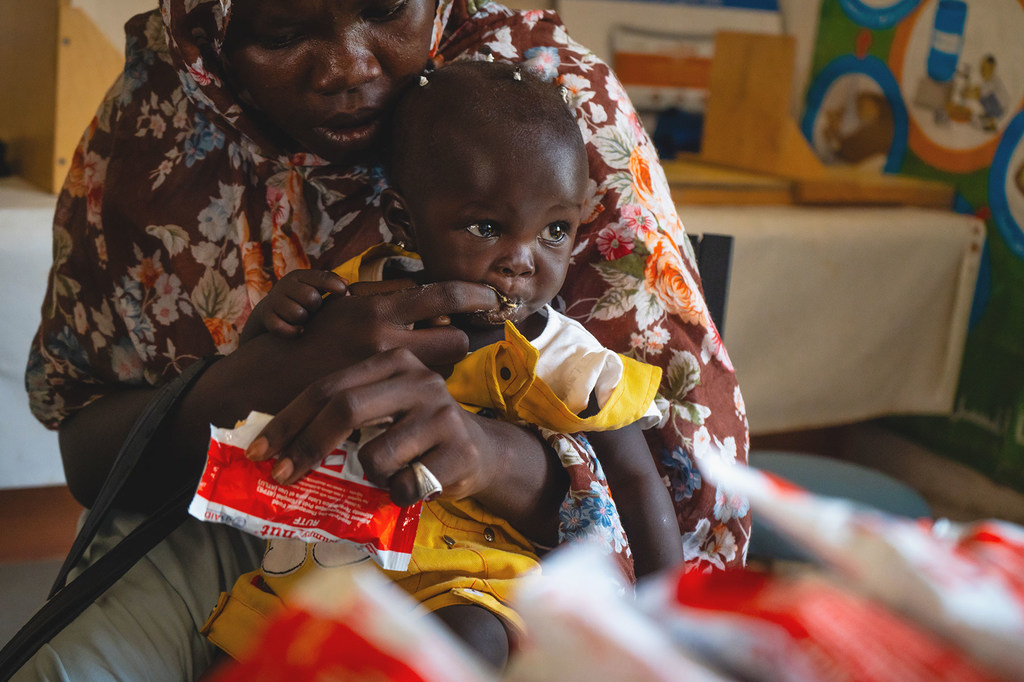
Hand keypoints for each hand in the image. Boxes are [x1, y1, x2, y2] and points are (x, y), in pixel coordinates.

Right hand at [242, 269, 347, 341]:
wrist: (269, 312)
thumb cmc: (301, 300)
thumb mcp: (314, 287)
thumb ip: (331, 283)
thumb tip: (346, 286)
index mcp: (299, 276)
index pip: (320, 277)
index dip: (334, 285)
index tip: (344, 293)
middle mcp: (285, 285)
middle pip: (311, 298)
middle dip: (315, 307)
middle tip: (313, 309)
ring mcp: (274, 301)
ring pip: (298, 314)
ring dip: (304, 321)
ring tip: (303, 320)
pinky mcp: (267, 318)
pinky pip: (282, 328)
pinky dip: (293, 332)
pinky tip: (300, 331)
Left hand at [245, 347, 494, 505]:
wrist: (482, 452)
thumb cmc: (416, 433)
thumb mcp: (383, 409)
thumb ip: (343, 413)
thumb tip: (273, 446)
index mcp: (393, 362)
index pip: (327, 387)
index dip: (288, 421)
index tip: (259, 451)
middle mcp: (419, 379)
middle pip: (347, 408)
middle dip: (307, 446)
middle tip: (283, 476)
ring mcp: (442, 413)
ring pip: (375, 456)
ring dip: (371, 477)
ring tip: (390, 473)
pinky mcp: (458, 450)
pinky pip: (404, 485)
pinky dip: (398, 495)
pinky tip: (416, 484)